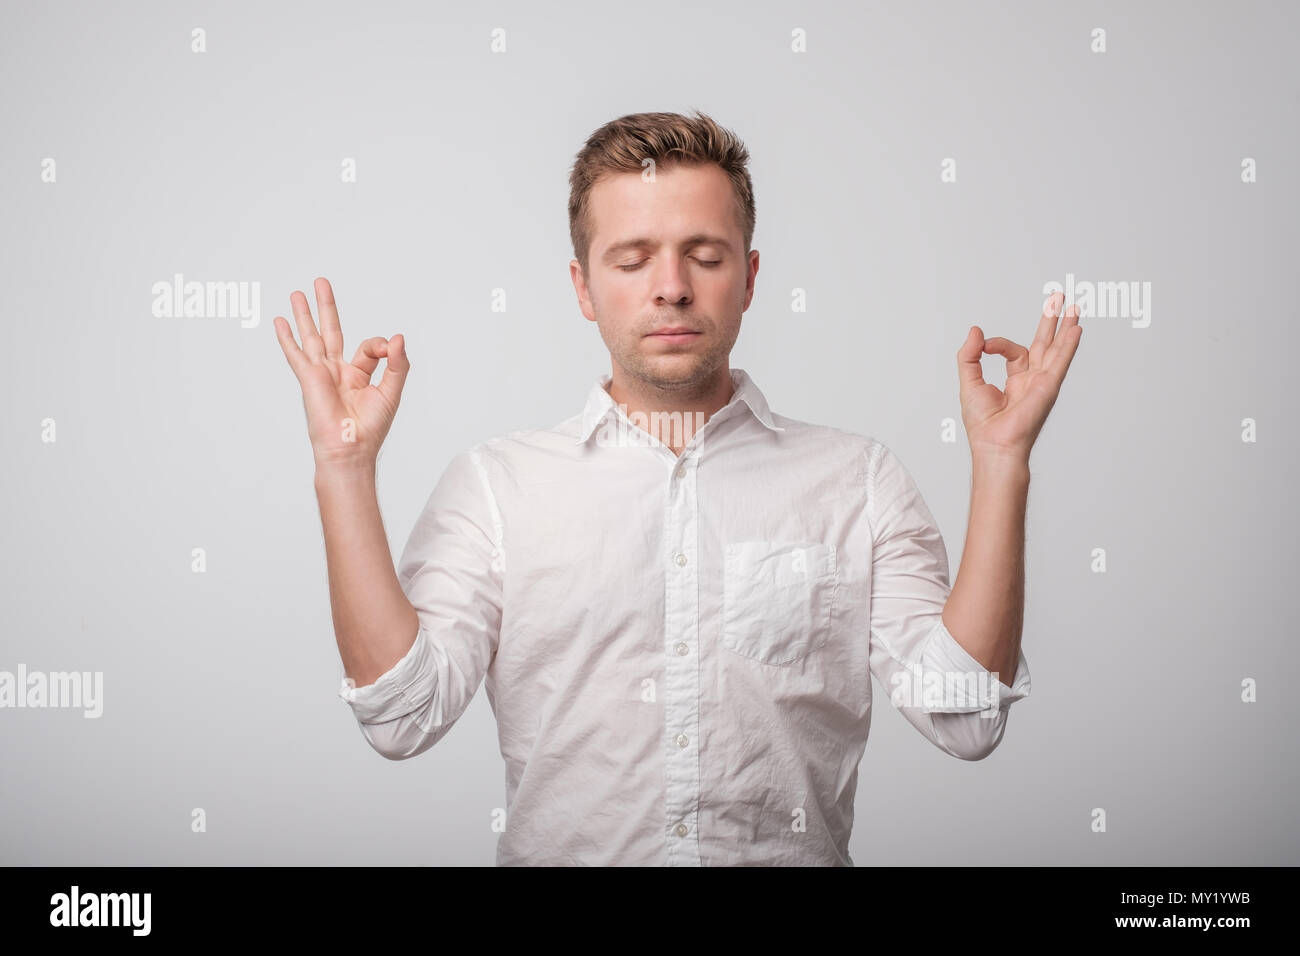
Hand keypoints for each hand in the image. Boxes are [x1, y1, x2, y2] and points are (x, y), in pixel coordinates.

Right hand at [273, 277, 409, 467]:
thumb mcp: (392, 392)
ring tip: (297, 293)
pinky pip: (296, 354)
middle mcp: (338, 372)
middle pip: (332, 331)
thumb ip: (397, 364)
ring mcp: (322, 374)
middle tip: (321, 282)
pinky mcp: (310, 379)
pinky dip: (287, 338)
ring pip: (312, 337)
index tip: (390, 349)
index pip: (369, 347)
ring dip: (304, 315)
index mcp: (359, 376)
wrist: (350, 449)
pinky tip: (280, 322)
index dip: (382, 344)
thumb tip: (398, 337)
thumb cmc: (370, 428)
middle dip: (327, 306)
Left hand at [956, 291, 1081, 460]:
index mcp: (1015, 381)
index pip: (1013, 351)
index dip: (998, 344)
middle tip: (1059, 299)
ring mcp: (1042, 382)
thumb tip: (976, 331)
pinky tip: (1076, 329)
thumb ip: (971, 355)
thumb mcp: (969, 382)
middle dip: (1051, 321)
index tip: (984, 345)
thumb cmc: (982, 423)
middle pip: (1045, 344)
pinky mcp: (1048, 386)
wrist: (994, 444)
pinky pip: (1060, 362)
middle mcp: (1032, 380)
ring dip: (1065, 328)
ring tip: (1073, 307)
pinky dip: (1068, 345)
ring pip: (1056, 349)